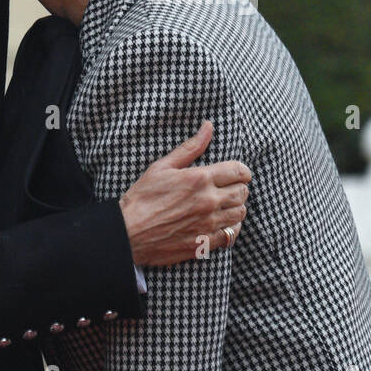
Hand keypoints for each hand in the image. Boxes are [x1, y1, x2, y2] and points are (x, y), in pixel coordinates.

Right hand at [119, 121, 250, 265]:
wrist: (128, 233)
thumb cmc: (142, 197)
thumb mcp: (162, 166)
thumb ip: (190, 147)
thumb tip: (208, 126)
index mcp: (200, 179)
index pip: (239, 171)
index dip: (243, 171)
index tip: (238, 173)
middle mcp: (208, 201)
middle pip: (242, 192)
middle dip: (240, 188)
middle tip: (230, 188)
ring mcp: (208, 224)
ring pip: (239, 214)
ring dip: (237, 207)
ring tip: (226, 205)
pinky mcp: (204, 243)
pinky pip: (230, 236)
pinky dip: (231, 229)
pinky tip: (222, 224)